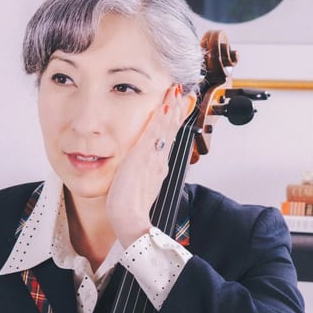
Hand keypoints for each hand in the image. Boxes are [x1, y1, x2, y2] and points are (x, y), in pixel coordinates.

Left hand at [106, 84, 192, 246]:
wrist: (130, 219)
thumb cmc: (131, 207)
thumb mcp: (141, 185)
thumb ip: (146, 173)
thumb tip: (148, 167)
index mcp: (159, 166)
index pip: (168, 138)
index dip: (174, 121)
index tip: (179, 106)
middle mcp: (159, 160)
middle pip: (171, 130)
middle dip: (176, 110)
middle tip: (182, 93)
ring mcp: (153, 159)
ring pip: (164, 129)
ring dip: (170, 109)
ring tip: (174, 92)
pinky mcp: (143, 159)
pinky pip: (153, 135)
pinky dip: (159, 121)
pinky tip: (163, 108)